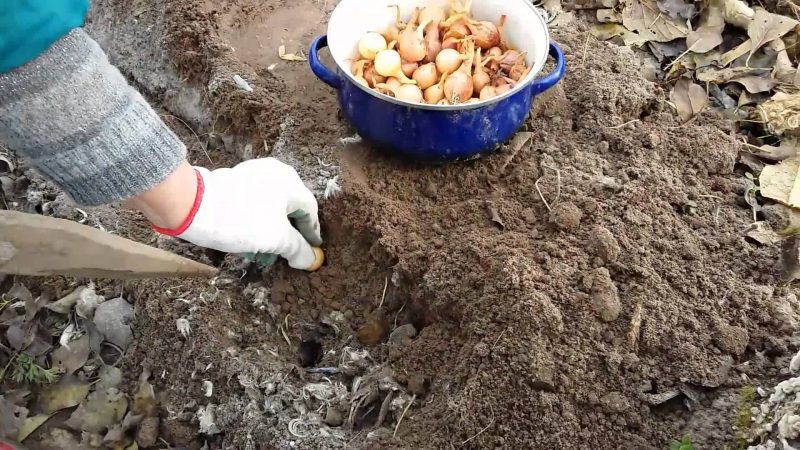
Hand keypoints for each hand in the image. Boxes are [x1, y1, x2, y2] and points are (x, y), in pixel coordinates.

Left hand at [149, 158, 323, 269]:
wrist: (192, 206)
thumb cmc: (242, 220)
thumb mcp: (275, 239)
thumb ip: (298, 249)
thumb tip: (311, 259)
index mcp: (290, 182)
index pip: (309, 211)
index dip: (311, 234)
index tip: (309, 252)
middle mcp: (275, 172)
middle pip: (291, 207)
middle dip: (290, 233)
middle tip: (287, 254)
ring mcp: (253, 174)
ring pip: (272, 206)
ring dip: (273, 229)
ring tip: (265, 251)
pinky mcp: (235, 180)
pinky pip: (256, 202)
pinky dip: (258, 220)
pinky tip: (250, 238)